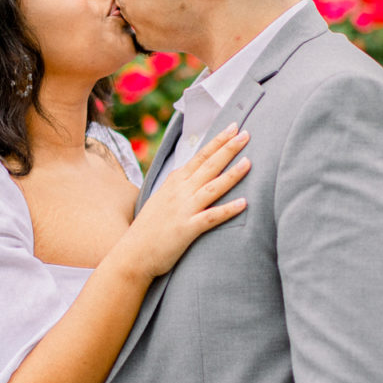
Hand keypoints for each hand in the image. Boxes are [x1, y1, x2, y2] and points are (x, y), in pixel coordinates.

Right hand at [118, 124, 250, 279]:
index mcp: (174, 182)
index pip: (200, 156)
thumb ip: (178, 185)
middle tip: (245, 133)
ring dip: (232, 174)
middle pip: (208, 165)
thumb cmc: (148, 228)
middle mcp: (180, 192)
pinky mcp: (187, 229)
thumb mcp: (161, 198)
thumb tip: (192, 175)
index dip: (218, 141)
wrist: (132, 254)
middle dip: (228, 148)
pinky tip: (244, 203)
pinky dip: (227, 210)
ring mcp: (183, 210)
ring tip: (249, 162)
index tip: (233, 127)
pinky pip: (211, 217)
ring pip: (212, 187)